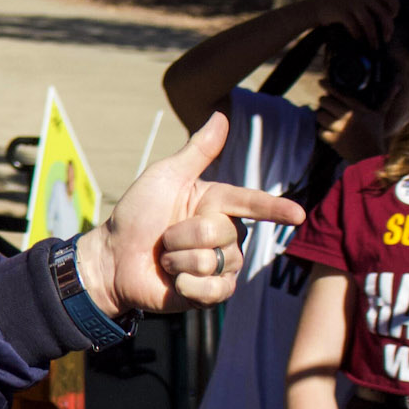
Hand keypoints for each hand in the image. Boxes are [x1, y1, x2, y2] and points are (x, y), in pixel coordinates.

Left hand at [74, 113, 306, 315]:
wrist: (111, 257)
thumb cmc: (136, 215)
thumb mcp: (165, 177)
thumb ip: (197, 151)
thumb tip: (221, 115)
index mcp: (217, 204)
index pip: (251, 203)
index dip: (274, 208)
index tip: (297, 215)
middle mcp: (225, 234)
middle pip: (222, 231)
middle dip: (182, 233)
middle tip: (163, 237)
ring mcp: (220, 265)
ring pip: (215, 259)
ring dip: (179, 258)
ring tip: (165, 258)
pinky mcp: (211, 293)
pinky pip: (214, 289)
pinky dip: (186, 284)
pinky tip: (174, 280)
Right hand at [306, 0, 397, 47]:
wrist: (314, 7)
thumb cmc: (339, 4)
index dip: (395, 10)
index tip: (391, 20)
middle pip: (383, 13)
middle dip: (388, 28)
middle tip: (386, 39)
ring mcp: (351, 3)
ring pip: (369, 23)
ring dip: (373, 37)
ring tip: (374, 46)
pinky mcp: (341, 12)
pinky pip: (354, 26)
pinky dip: (358, 35)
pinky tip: (358, 40)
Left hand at [315, 85, 387, 163]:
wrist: (370, 156)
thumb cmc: (376, 133)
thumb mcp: (380, 115)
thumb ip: (387, 98)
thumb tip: (398, 85)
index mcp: (358, 109)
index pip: (339, 93)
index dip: (328, 86)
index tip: (321, 81)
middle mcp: (347, 118)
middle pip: (324, 102)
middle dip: (324, 102)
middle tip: (327, 103)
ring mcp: (339, 129)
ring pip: (320, 115)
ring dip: (322, 115)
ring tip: (328, 116)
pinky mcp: (333, 140)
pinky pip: (320, 130)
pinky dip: (323, 130)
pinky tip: (329, 130)